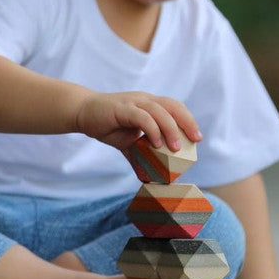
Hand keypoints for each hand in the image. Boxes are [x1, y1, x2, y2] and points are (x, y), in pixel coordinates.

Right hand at [74, 91, 201, 151]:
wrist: (83, 113)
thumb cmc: (107, 125)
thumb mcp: (127, 143)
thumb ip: (139, 156)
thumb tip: (147, 177)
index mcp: (149, 105)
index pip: (174, 107)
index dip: (187, 120)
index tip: (196, 137)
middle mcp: (144, 100)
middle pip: (172, 106)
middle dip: (187, 122)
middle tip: (195, 140)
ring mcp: (133, 102)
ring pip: (159, 111)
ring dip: (170, 129)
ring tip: (176, 148)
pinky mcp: (122, 108)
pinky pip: (142, 117)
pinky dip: (152, 129)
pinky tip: (156, 144)